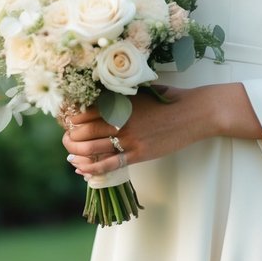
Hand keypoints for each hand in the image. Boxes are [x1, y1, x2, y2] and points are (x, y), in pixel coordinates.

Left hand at [61, 83, 261, 178]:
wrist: (196, 112)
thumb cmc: (170, 98)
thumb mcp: (143, 90)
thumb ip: (122, 94)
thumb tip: (101, 96)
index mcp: (121, 101)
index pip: (84, 111)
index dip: (71, 118)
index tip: (67, 121)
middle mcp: (121, 119)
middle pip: (83, 132)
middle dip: (69, 137)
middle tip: (65, 139)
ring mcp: (129, 138)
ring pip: (91, 150)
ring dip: (75, 154)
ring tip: (70, 155)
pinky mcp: (139, 154)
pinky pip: (109, 165)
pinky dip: (92, 169)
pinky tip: (83, 170)